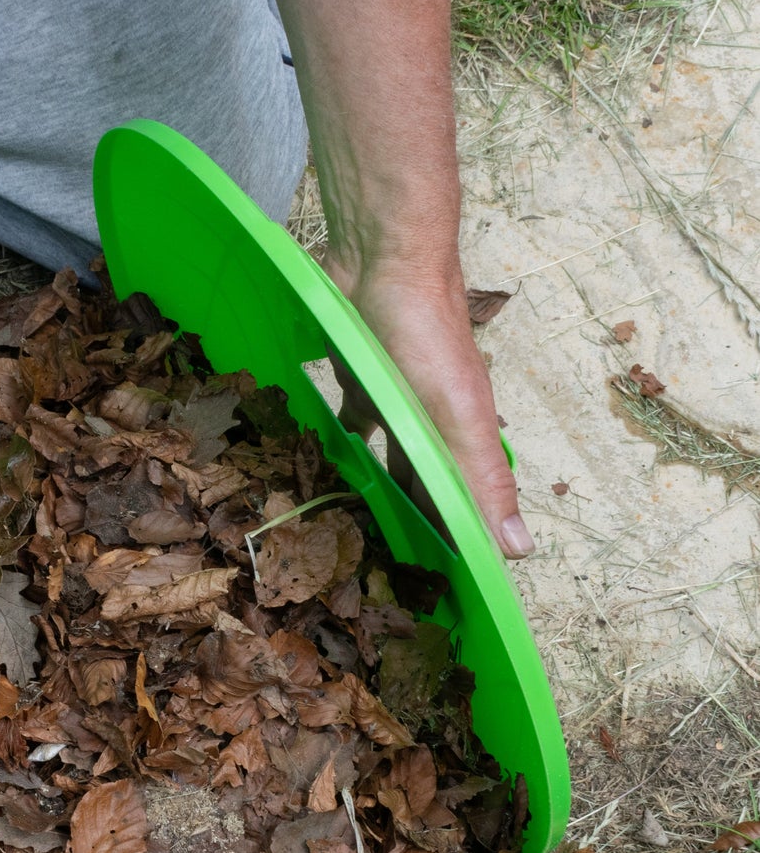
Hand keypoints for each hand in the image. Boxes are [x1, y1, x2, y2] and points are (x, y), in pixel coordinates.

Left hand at [328, 261, 535, 559]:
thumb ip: (482, 479)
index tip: (448, 592)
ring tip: (366, 534)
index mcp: (464, 439)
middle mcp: (436, 425)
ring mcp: (399, 402)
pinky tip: (334, 464)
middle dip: (421, 526)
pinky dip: (349, 445)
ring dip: (387, 493)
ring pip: (395, 460)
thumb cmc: (426, 336)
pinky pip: (358, 423)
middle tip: (398, 576)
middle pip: (430, 488)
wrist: (384, 259)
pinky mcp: (363, 380)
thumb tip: (518, 550)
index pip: (468, 506)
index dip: (461, 547)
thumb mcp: (458, 415)